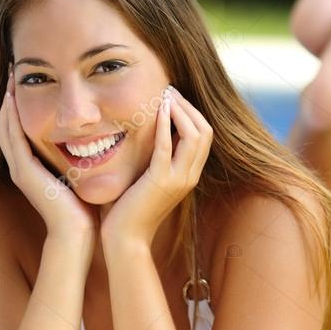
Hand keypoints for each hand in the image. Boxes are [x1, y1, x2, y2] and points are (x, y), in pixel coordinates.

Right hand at [0, 69, 99, 242]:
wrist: (78, 234)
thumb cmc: (85, 208)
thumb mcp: (80, 175)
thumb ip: (80, 158)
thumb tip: (95, 138)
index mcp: (32, 168)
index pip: (19, 130)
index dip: (19, 106)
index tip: (27, 81)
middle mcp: (21, 167)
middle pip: (7, 125)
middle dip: (9, 98)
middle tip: (14, 72)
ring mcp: (19, 170)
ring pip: (5, 128)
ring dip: (6, 102)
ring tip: (11, 78)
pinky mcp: (23, 172)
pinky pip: (12, 138)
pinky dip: (10, 118)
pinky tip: (12, 99)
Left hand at [99, 85, 212, 245]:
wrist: (125, 239)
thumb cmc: (129, 209)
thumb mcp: (148, 178)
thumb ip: (155, 158)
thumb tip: (149, 132)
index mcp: (188, 175)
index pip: (203, 136)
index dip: (191, 113)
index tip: (173, 97)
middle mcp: (189, 176)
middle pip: (205, 131)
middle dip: (189, 106)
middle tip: (170, 90)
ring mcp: (178, 180)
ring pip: (195, 135)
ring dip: (180, 111)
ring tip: (165, 95)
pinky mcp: (161, 181)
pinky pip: (168, 146)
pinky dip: (165, 125)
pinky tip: (158, 110)